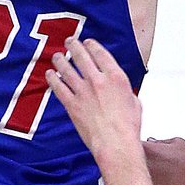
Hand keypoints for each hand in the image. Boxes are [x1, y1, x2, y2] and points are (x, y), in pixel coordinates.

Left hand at [46, 37, 141, 159]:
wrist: (115, 142)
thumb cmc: (127, 126)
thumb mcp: (134, 101)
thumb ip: (125, 91)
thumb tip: (121, 91)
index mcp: (116, 77)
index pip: (101, 54)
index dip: (92, 45)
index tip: (88, 42)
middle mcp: (98, 80)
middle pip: (82, 57)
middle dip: (74, 46)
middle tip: (69, 41)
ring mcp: (83, 92)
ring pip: (67, 70)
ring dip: (60, 60)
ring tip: (57, 56)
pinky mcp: (72, 104)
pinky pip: (59, 88)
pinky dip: (53, 79)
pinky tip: (50, 74)